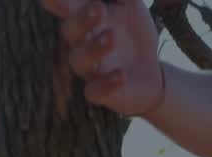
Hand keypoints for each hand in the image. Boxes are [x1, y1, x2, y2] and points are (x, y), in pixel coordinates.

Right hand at [39, 0, 164, 115]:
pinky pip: (94, 91)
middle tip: (97, 7)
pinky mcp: (101, 92)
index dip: (58, 1)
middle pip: (71, 32)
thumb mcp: (133, 7)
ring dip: (94, 48)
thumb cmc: (135, 34)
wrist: (152, 72)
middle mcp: (82, 43)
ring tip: (112, 36)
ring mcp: (90, 69)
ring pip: (79, 61)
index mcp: (85, 20)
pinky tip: (121, 75)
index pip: (68, 7)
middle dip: (81, 20)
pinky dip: (105, 84)